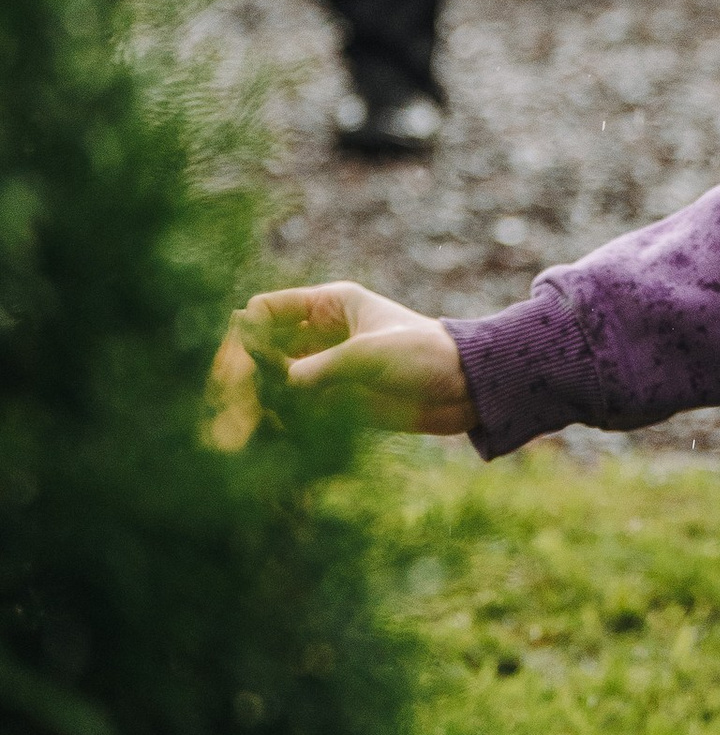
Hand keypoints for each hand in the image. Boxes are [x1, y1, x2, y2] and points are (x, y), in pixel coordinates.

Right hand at [208, 284, 475, 446]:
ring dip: (262, 397)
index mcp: (329, 306)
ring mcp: (327, 367)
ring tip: (258, 421)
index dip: (248, 332)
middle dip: (246, 370)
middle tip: (237, 400)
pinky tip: (281, 429)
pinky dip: (282, 416)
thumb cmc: (425, 356)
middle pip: (263, 346)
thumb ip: (316, 368)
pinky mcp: (336, 400)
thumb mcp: (366, 356)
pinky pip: (295, 407)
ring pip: (274, 379)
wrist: (466, 389)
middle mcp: (321, 334)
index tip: (245, 360)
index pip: (267, 310)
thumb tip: (274, 379)